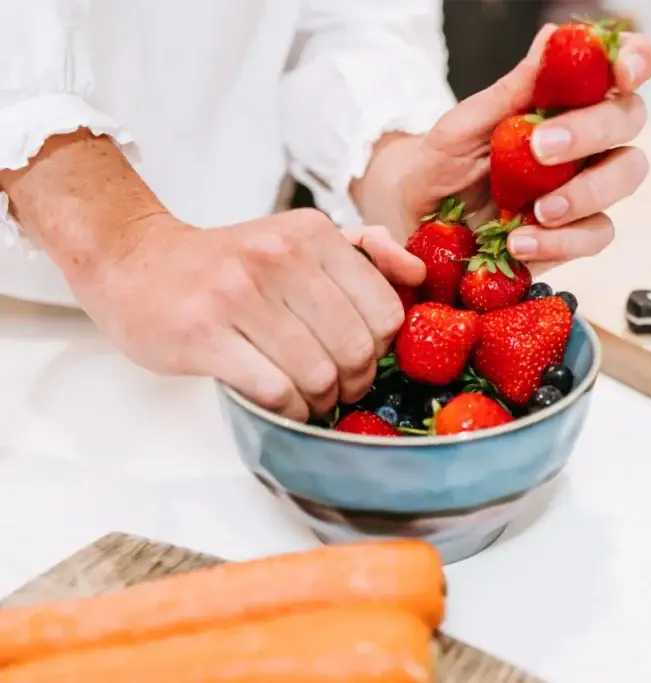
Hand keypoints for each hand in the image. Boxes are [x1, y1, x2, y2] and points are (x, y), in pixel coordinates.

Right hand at [72, 210, 423, 420]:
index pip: (385, 312)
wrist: (135, 263)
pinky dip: (290, 409)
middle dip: (354, 380)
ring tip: (308, 394)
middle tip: (337, 385)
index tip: (360, 355)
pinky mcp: (203, 335)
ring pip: (318, 374)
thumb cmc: (228, 262)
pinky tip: (282, 402)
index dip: (381, 348)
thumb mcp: (298, 237)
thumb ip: (364, 250)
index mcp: (311, 233)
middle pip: (356, 349)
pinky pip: (277, 391)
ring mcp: (237, 294)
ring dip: (320, 399)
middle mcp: (278, 257)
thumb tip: (417, 272)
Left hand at [356, 25, 650, 269]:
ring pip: (625, 176)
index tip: (622, 72)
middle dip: (592, 131)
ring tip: (536, 210)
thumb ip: (514, 89)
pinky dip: (562, 241)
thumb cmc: (446, 162)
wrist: (420, 217)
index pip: (621, 67)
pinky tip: (521, 243)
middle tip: (542, 147)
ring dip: (586, 192)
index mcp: (568, 98)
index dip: (636, 60)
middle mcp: (590, 137)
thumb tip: (552, 38)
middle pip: (629, 119)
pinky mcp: (578, 233)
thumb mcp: (468, 124)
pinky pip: (596, 235)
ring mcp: (590, 185)